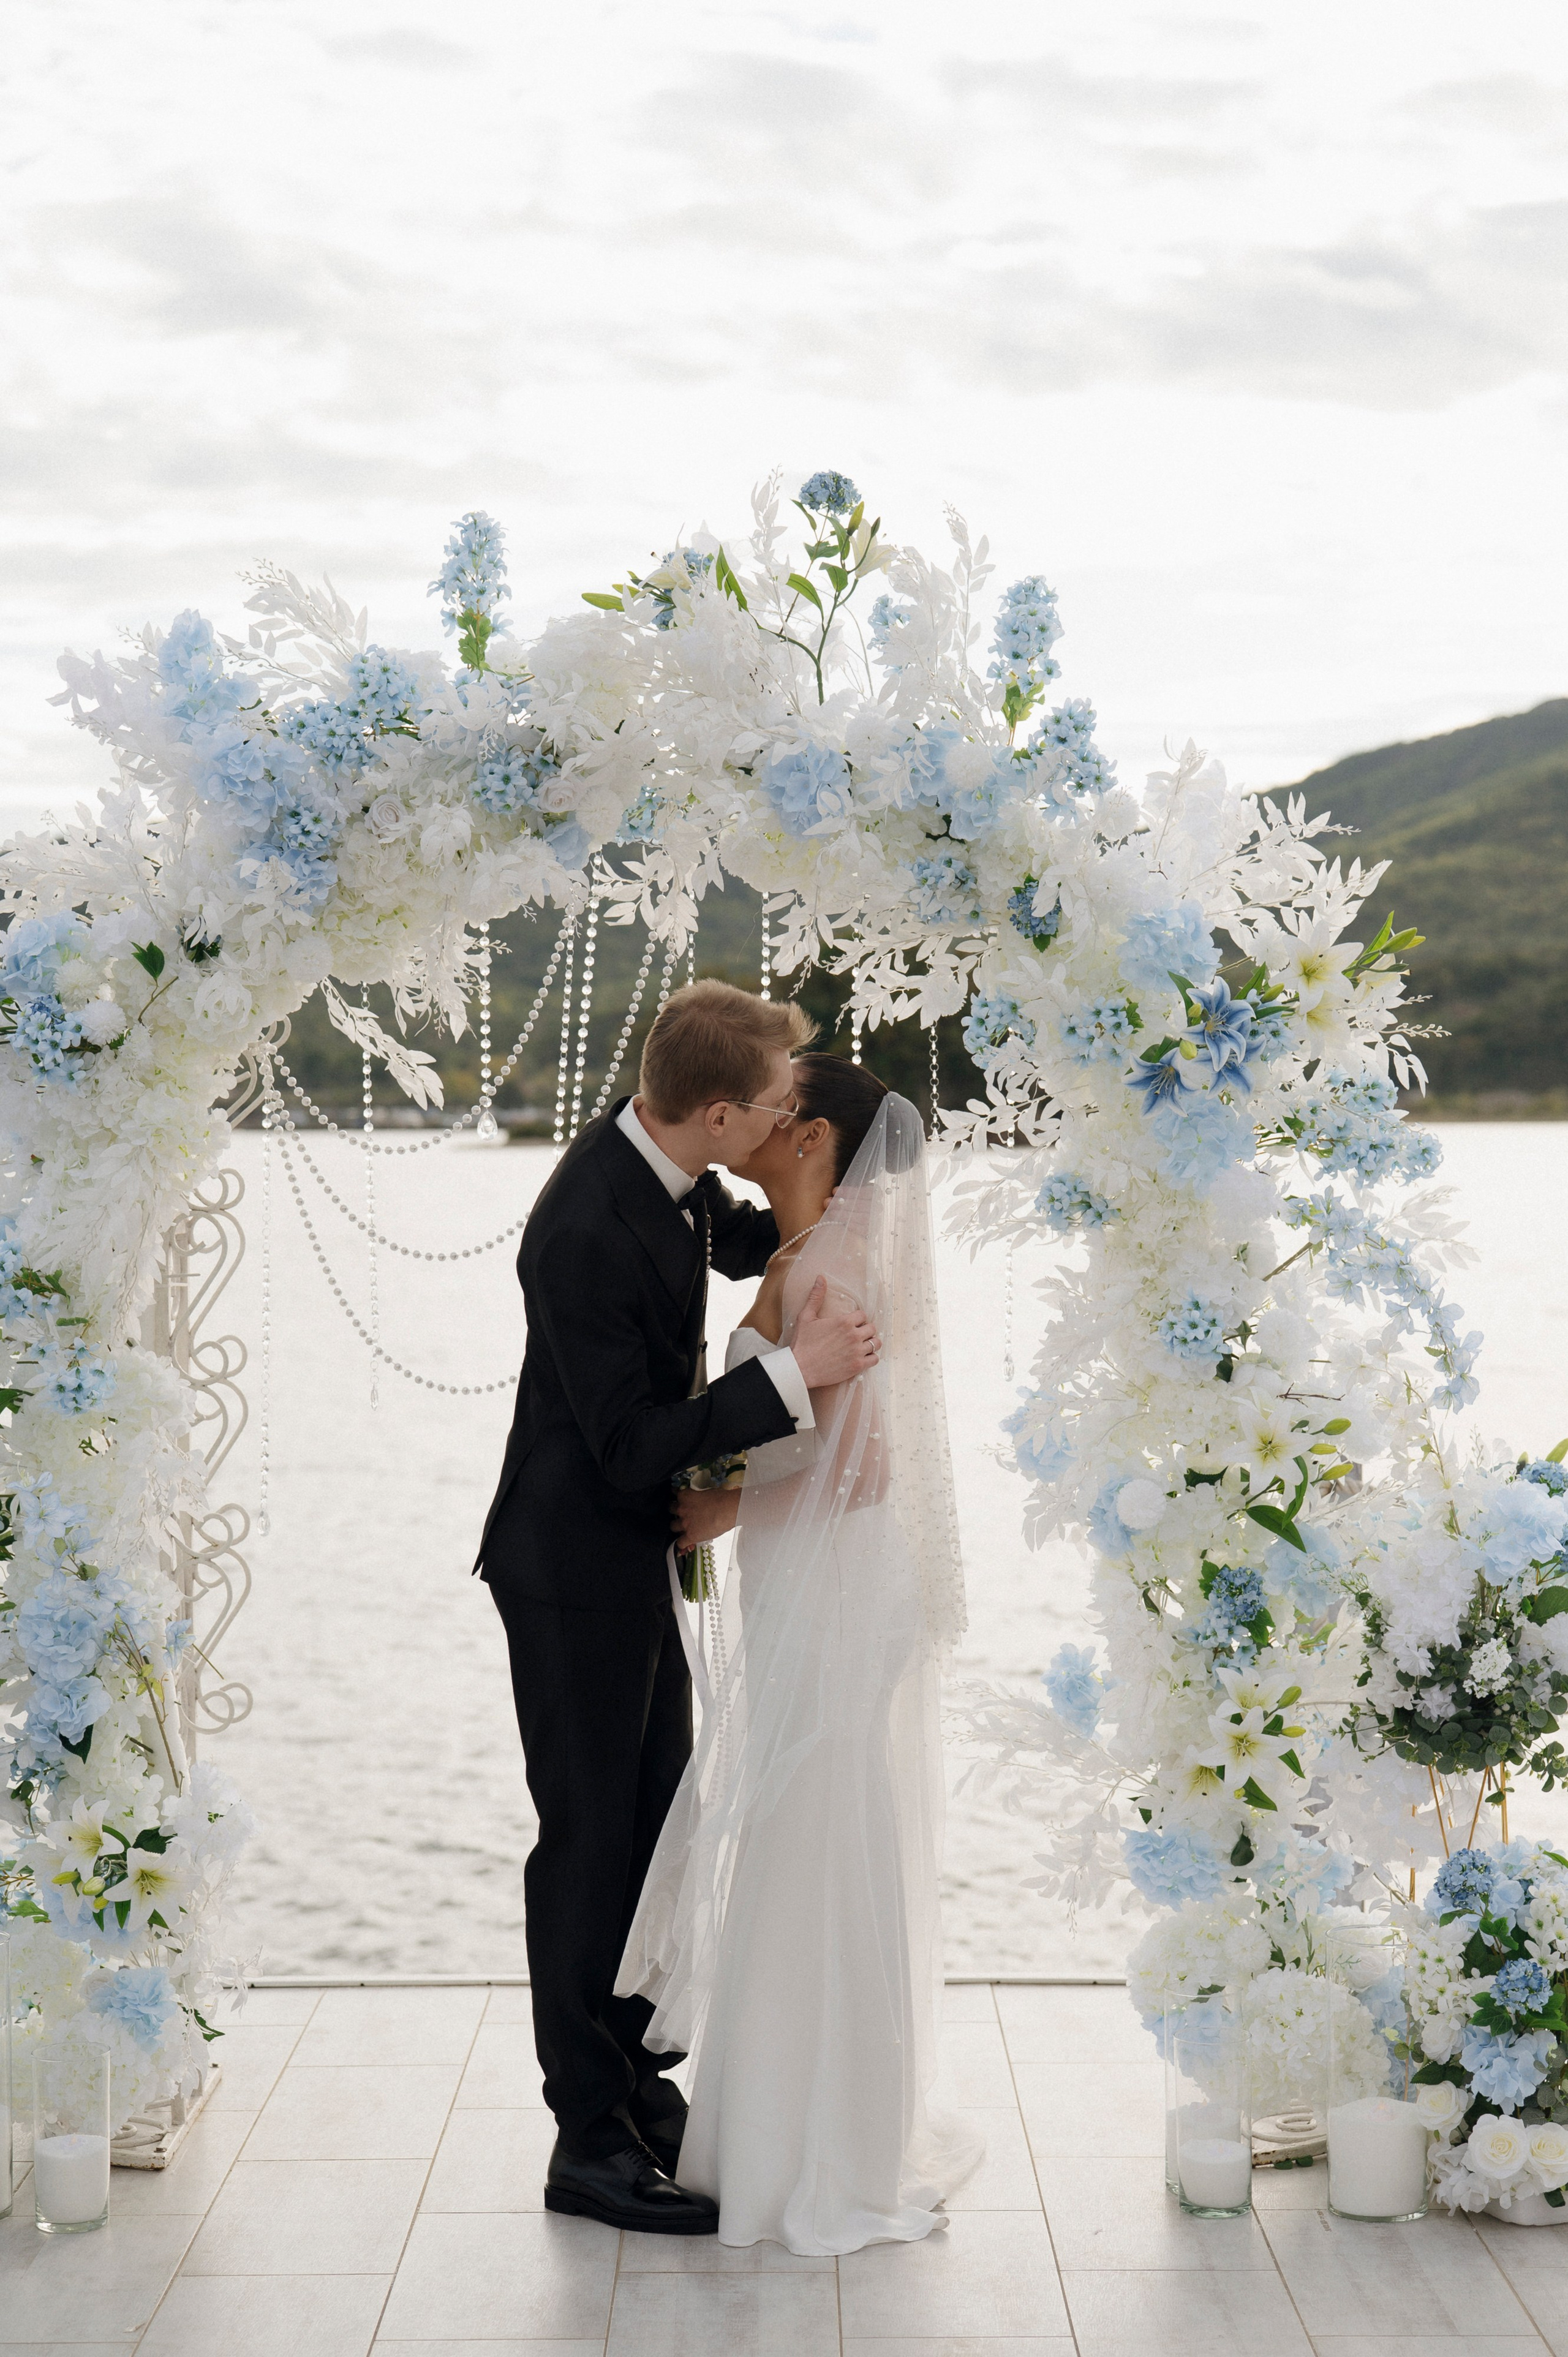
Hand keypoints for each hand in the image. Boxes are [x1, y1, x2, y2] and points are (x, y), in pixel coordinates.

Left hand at [672, 1485, 741, 1548]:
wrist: (727, 1509)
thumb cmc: (721, 1498)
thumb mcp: (706, 1491)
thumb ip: (698, 1495)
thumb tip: (700, 1499)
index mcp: (685, 1495)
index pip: (675, 1493)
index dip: (679, 1497)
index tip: (682, 1499)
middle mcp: (681, 1509)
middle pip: (671, 1510)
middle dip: (676, 1511)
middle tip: (684, 1513)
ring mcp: (684, 1523)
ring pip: (673, 1526)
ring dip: (677, 1526)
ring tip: (684, 1527)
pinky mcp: (690, 1536)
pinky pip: (680, 1543)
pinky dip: (682, 1543)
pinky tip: (685, 1543)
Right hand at [789, 1274, 880, 1388]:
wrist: (799, 1368)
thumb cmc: (802, 1343)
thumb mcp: (806, 1317)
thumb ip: (816, 1297)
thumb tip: (821, 1277)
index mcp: (844, 1321)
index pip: (863, 1315)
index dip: (857, 1319)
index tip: (851, 1325)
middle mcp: (854, 1335)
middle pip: (872, 1328)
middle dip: (865, 1330)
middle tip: (856, 1335)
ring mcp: (857, 1351)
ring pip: (877, 1343)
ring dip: (871, 1343)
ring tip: (861, 1345)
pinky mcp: (857, 1366)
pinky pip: (875, 1359)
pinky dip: (871, 1357)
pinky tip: (862, 1357)